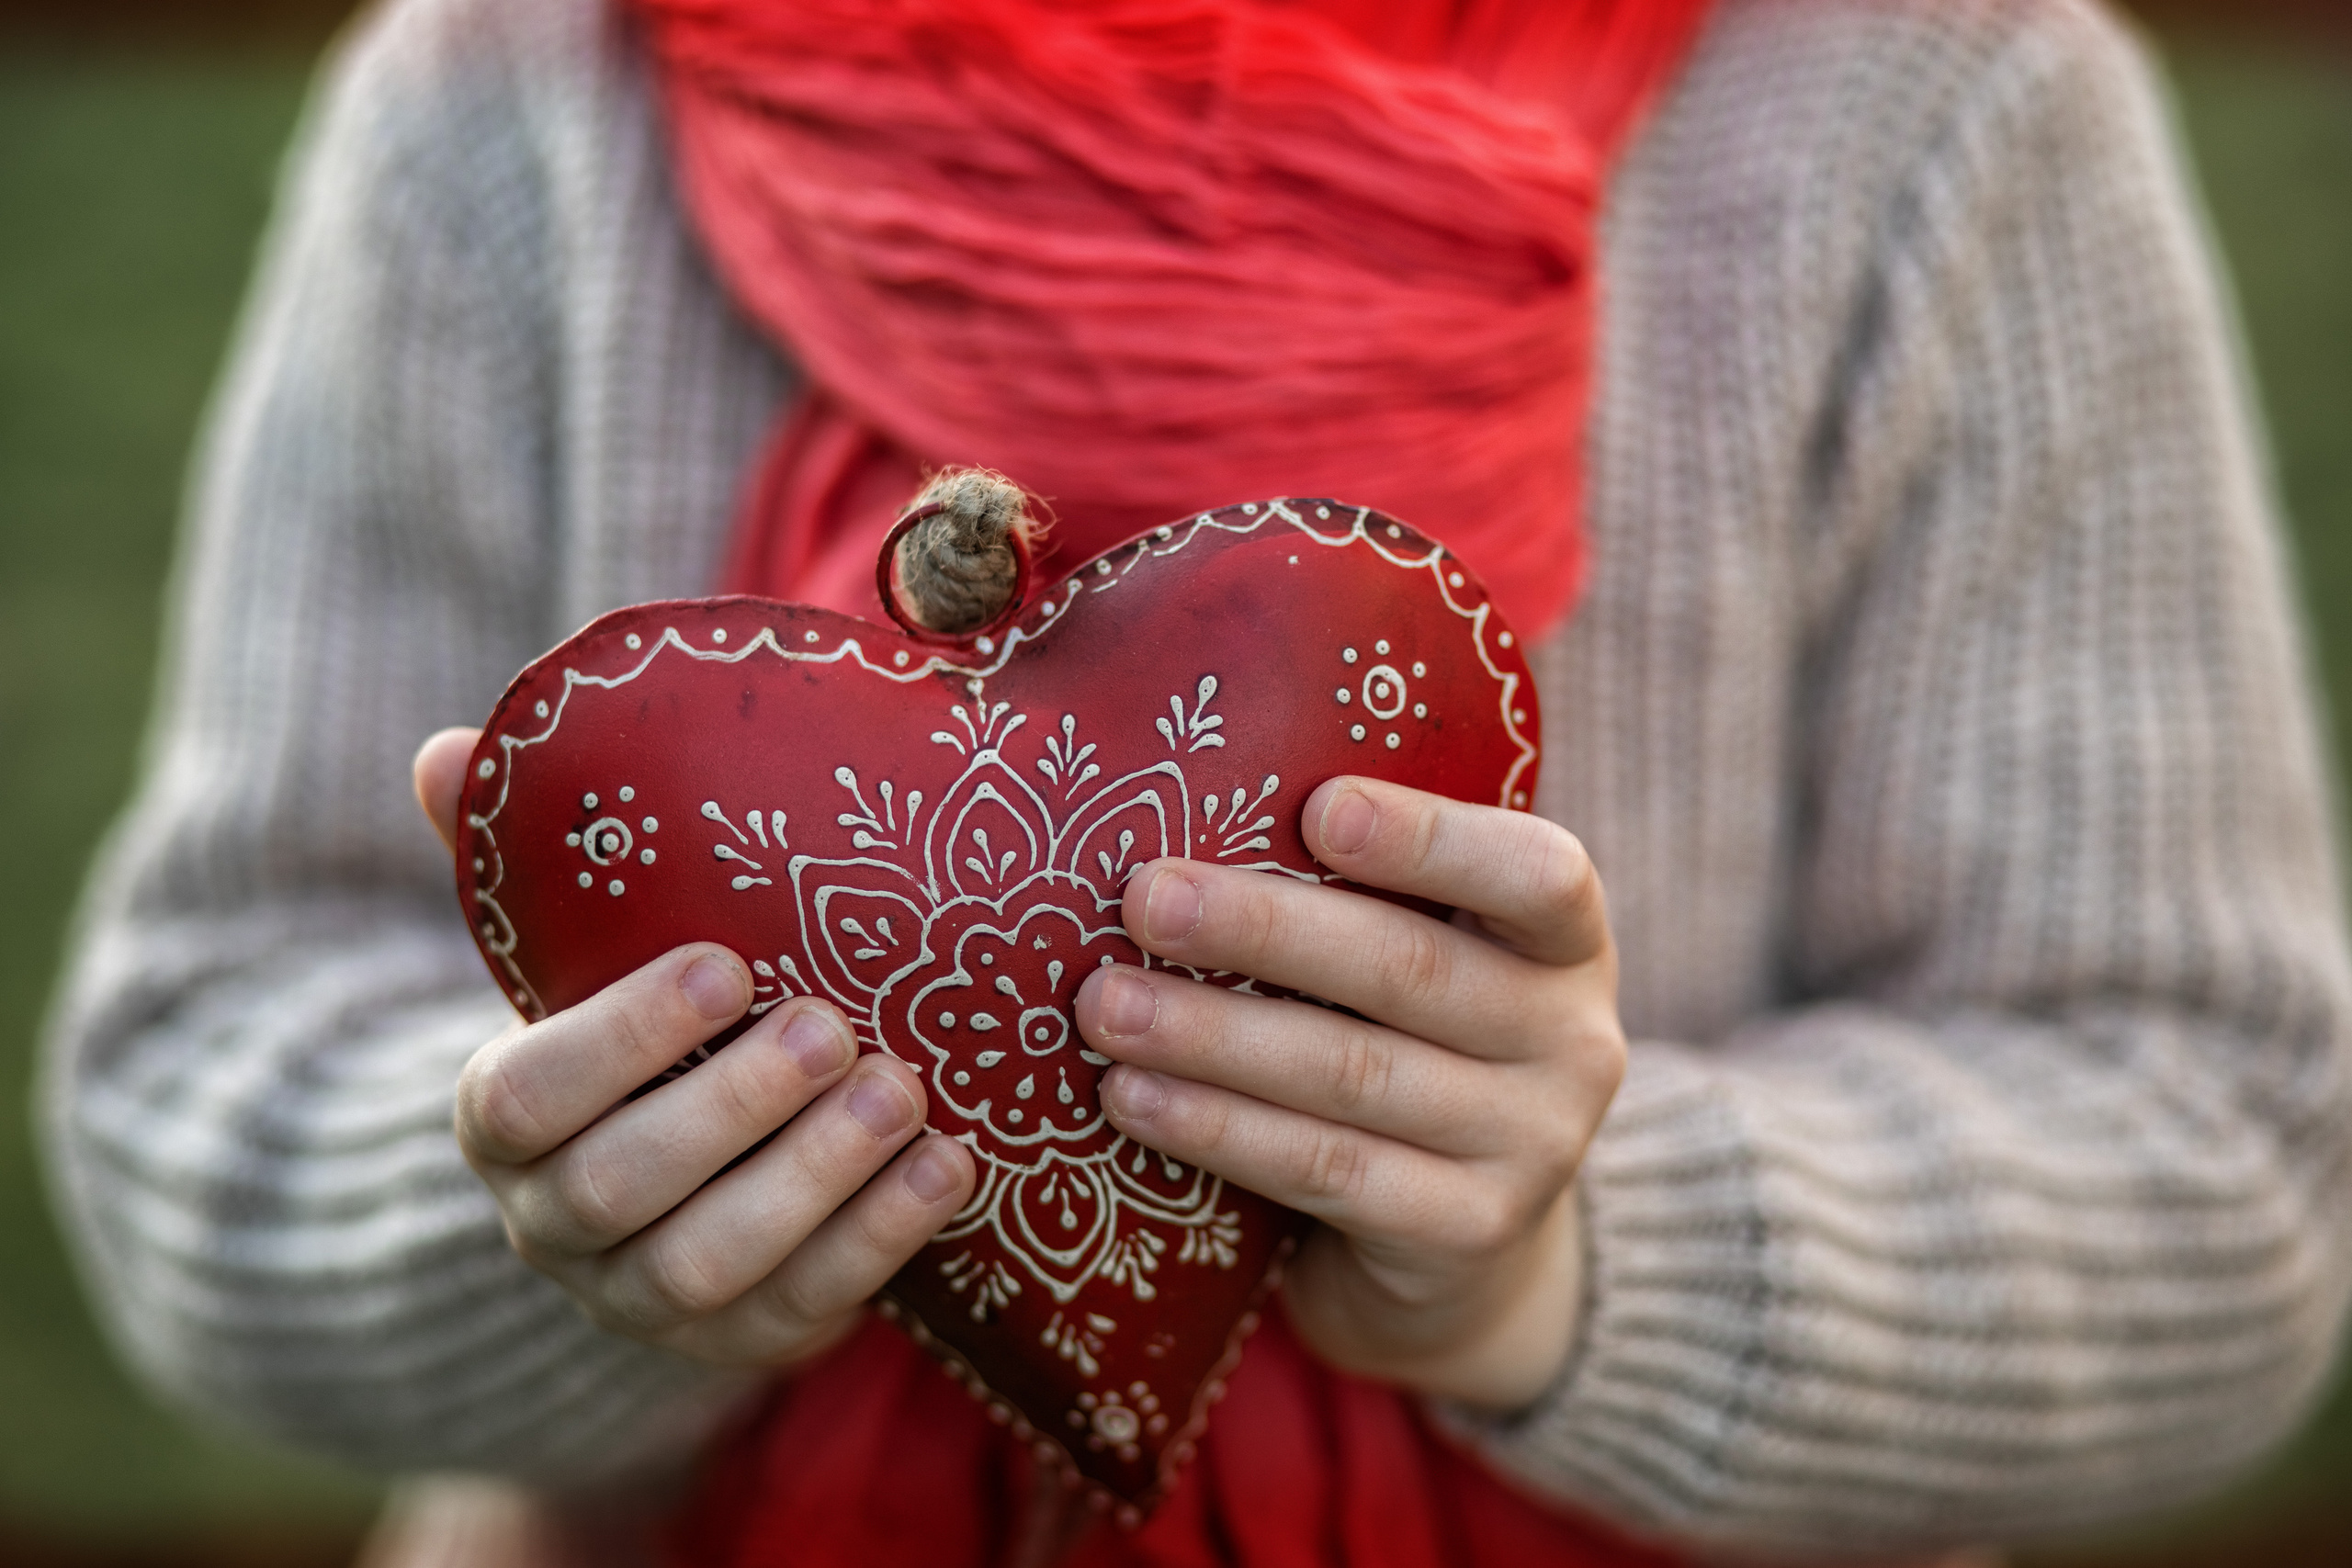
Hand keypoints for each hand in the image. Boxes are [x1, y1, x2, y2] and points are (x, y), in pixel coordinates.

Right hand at [413, 728, 975, 1364]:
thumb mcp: (572, 946)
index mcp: (504, 1119)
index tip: (727, 965)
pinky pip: (801, 1311)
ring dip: (812, 1180)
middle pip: (619, 1189)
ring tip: (901, 1093)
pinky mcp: (742, 1339)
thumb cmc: (635, 1028)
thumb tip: (449, 752)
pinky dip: (877, 1241)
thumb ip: (512, 854)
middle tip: (831, 1030)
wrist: (675, 1175)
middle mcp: (554, 1223)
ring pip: (706, 1266)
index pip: (524, 1098)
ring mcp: (644, 1298)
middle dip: (730, 1111)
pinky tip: (947, 1164)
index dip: (619, 1038)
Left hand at [1073, 776, 1622, 1410]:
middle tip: (1144, 901)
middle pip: (1410, 972)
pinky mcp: (1466, 1234)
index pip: (1535, 875)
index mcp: (1568, 940)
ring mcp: (1531, 1147)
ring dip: (1212, 1037)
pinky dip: (1218, 1129)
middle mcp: (1573, 1040)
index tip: (1318, 809)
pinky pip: (1325, 1169)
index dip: (1432, 839)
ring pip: (1352, 1076)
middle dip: (1263, 932)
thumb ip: (1360, 888)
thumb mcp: (1431, 953)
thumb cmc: (1411, 1042)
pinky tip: (1133, 1098)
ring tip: (1105, 1008)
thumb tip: (1189, 801)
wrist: (1459, 1243)